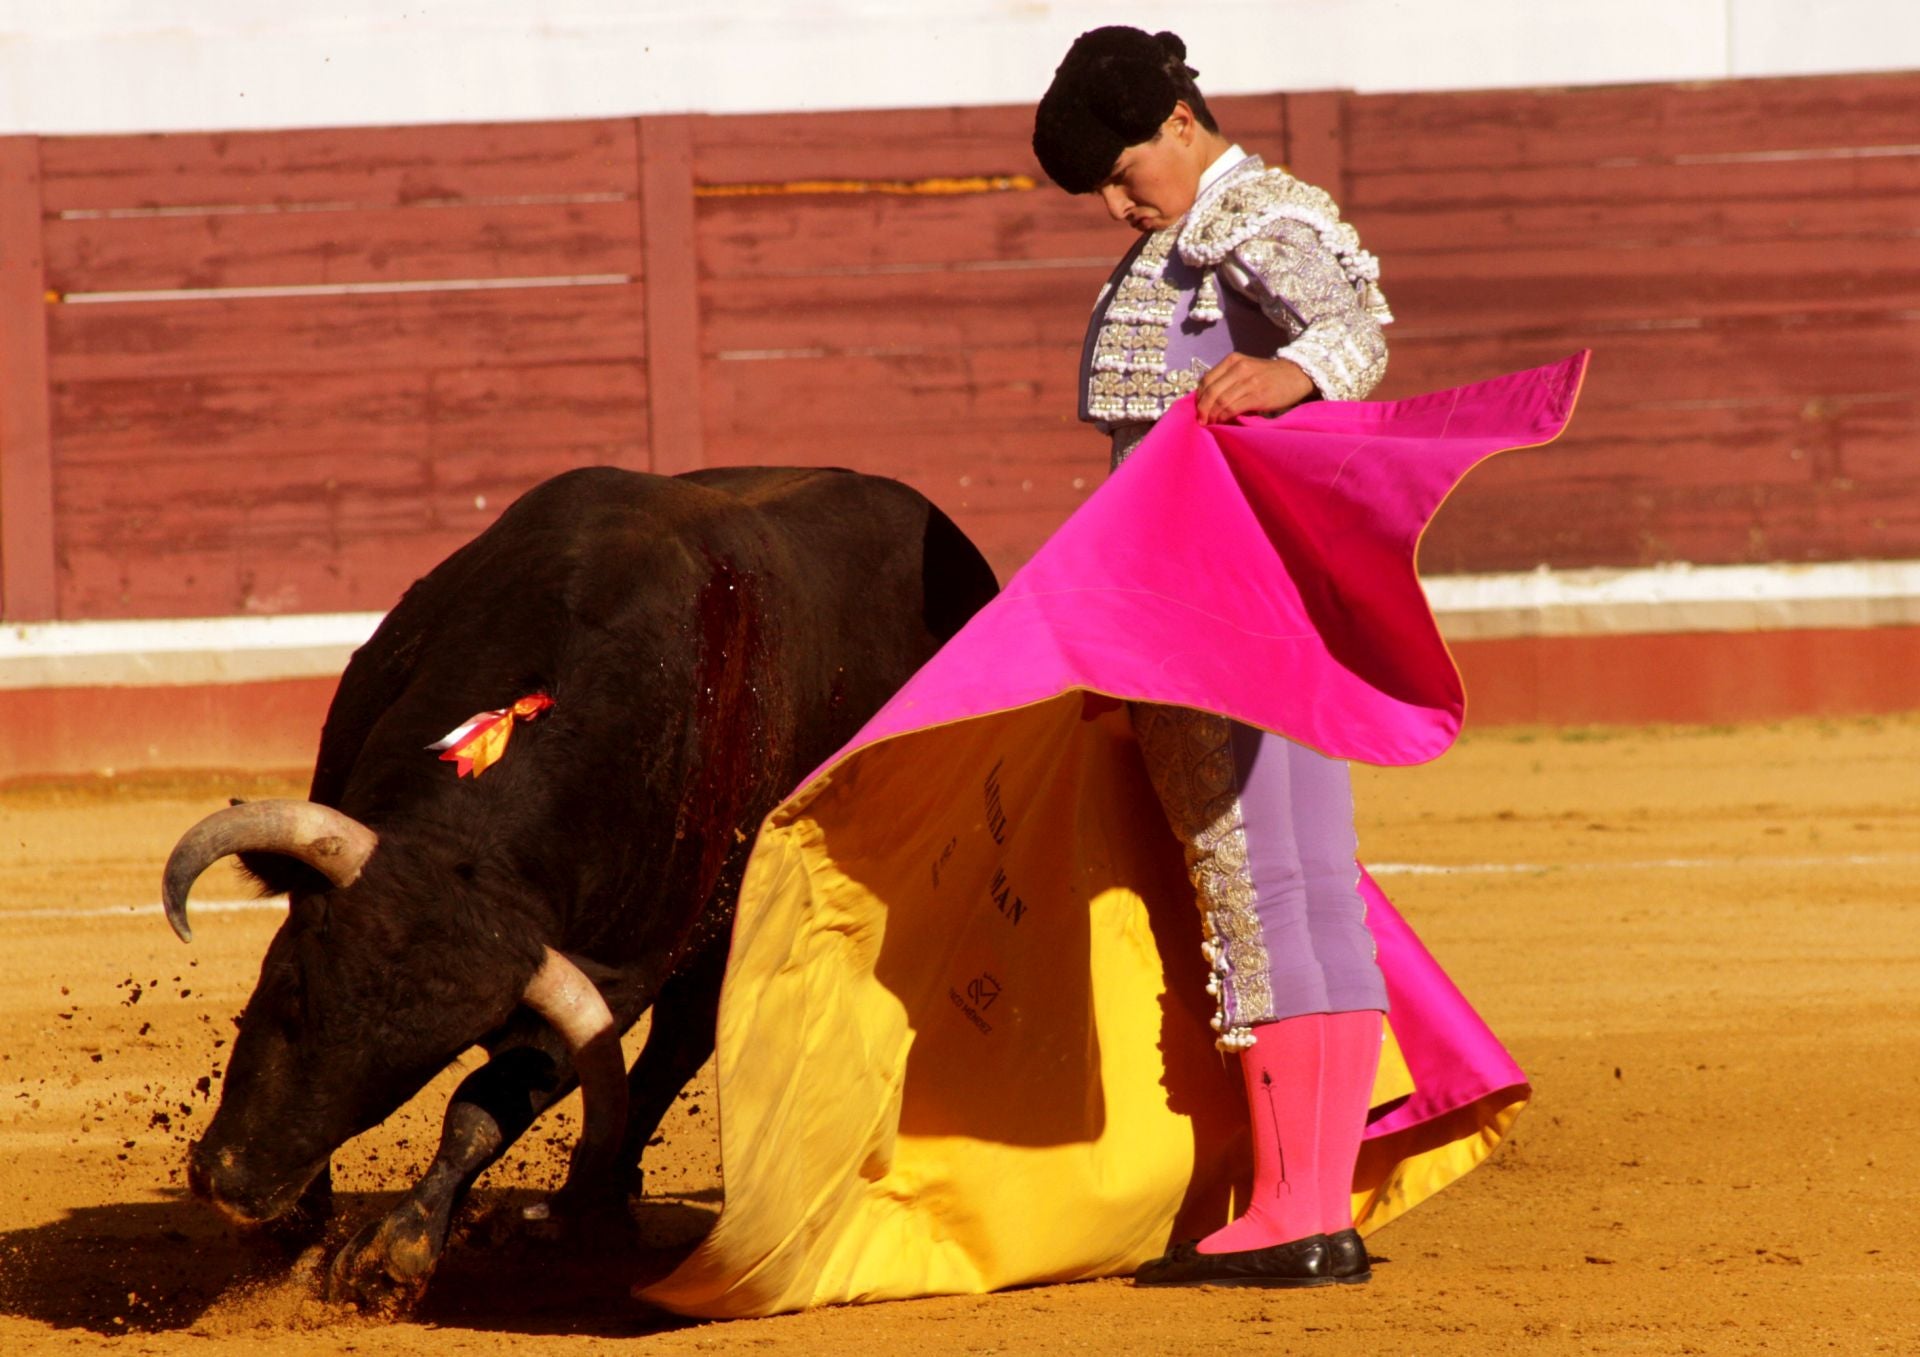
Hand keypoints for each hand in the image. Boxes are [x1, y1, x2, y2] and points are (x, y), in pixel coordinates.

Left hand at [1193, 354, 1314, 422]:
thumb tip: (1208, 400)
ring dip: (1212, 415)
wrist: (1296, 375)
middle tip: (1201, 420)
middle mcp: (1239, 368)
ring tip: (1210, 423)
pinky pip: (1233, 408)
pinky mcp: (1258, 395)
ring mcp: (1249, 381)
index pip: (1207, 379)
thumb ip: (1229, 378)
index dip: (1199, 397)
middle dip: (1202, 408)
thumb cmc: (1269, 376)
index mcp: (1233, 360)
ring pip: (1220, 400)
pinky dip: (1224, 417)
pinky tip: (1222, 422)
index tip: (1198, 409)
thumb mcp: (1247, 369)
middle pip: (1211, 391)